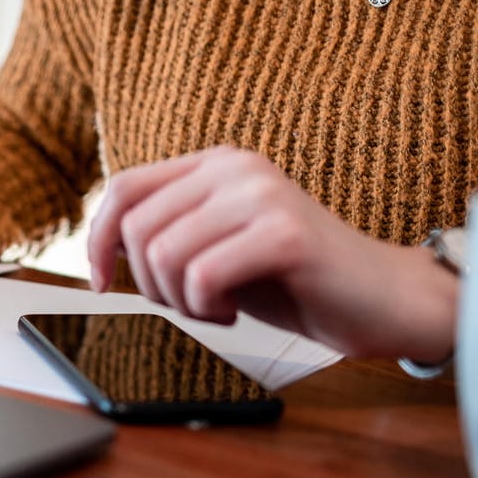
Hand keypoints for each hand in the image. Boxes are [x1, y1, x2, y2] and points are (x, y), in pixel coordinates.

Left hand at [87, 146, 456, 361]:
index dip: (97, 241)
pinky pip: (202, 277)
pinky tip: (236, 311)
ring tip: (219, 307)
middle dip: (150, 285)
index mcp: (215, 165)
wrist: (380, 300)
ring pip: (165, 256)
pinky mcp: (284, 234)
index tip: (102, 283)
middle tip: (194, 303)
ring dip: (181, 302)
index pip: (123, 189)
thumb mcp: (216, 248)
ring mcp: (262, 195)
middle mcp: (236, 167)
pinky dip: (208, 310)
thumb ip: (168, 234)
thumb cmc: (293, 280)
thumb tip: (101, 248)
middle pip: (138, 230)